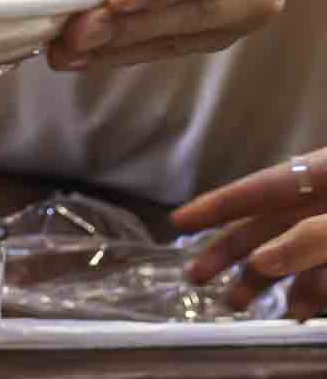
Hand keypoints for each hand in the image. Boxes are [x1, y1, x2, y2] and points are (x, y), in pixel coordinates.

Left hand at [49, 0, 325, 70]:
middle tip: (74, 33)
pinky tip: (78, 55)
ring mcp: (241, 13)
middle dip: (132, 27)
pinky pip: (169, 44)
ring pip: (179, 38)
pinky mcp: (215, 26)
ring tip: (64, 52)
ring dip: (119, 49)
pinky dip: (123, 52)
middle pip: (197, 12)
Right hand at [171, 148, 326, 321]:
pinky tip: (294, 312)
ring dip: (261, 280)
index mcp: (312, 176)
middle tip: (195, 276)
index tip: (177, 220)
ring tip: (234, 303)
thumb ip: (307, 241)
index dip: (214, 206)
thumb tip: (258, 263)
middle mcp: (314, 200)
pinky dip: (306, 292)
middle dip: (227, 252)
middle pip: (262, 225)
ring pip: (287, 253)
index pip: (253, 191)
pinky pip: (319, 273)